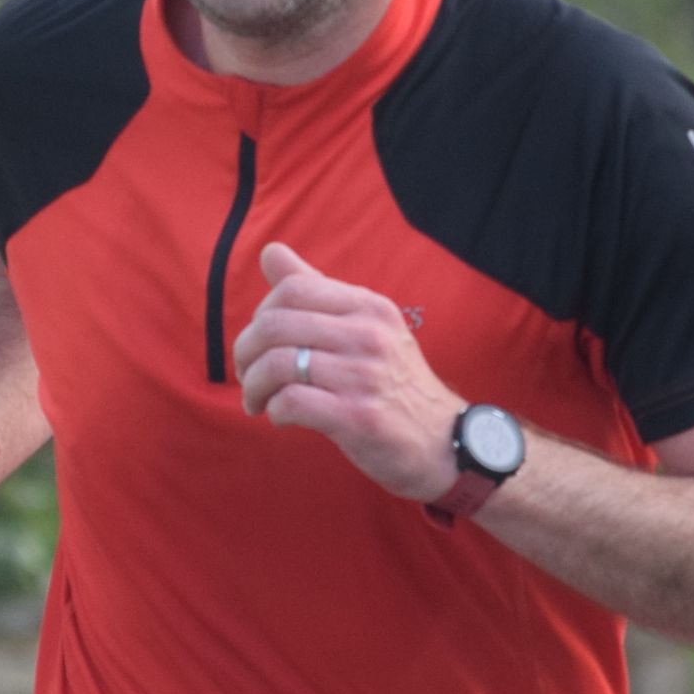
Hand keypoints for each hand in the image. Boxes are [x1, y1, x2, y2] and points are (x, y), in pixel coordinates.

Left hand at [232, 241, 464, 501]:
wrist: (447, 443)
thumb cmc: (396, 384)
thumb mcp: (367, 327)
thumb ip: (317, 291)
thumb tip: (270, 250)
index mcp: (369, 307)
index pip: (292, 288)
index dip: (260, 315)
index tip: (262, 344)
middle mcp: (368, 334)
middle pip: (275, 324)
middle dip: (246, 353)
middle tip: (247, 376)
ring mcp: (365, 376)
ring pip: (277, 364)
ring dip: (254, 386)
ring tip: (257, 401)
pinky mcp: (359, 418)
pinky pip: (292, 402)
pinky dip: (274, 410)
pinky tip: (281, 417)